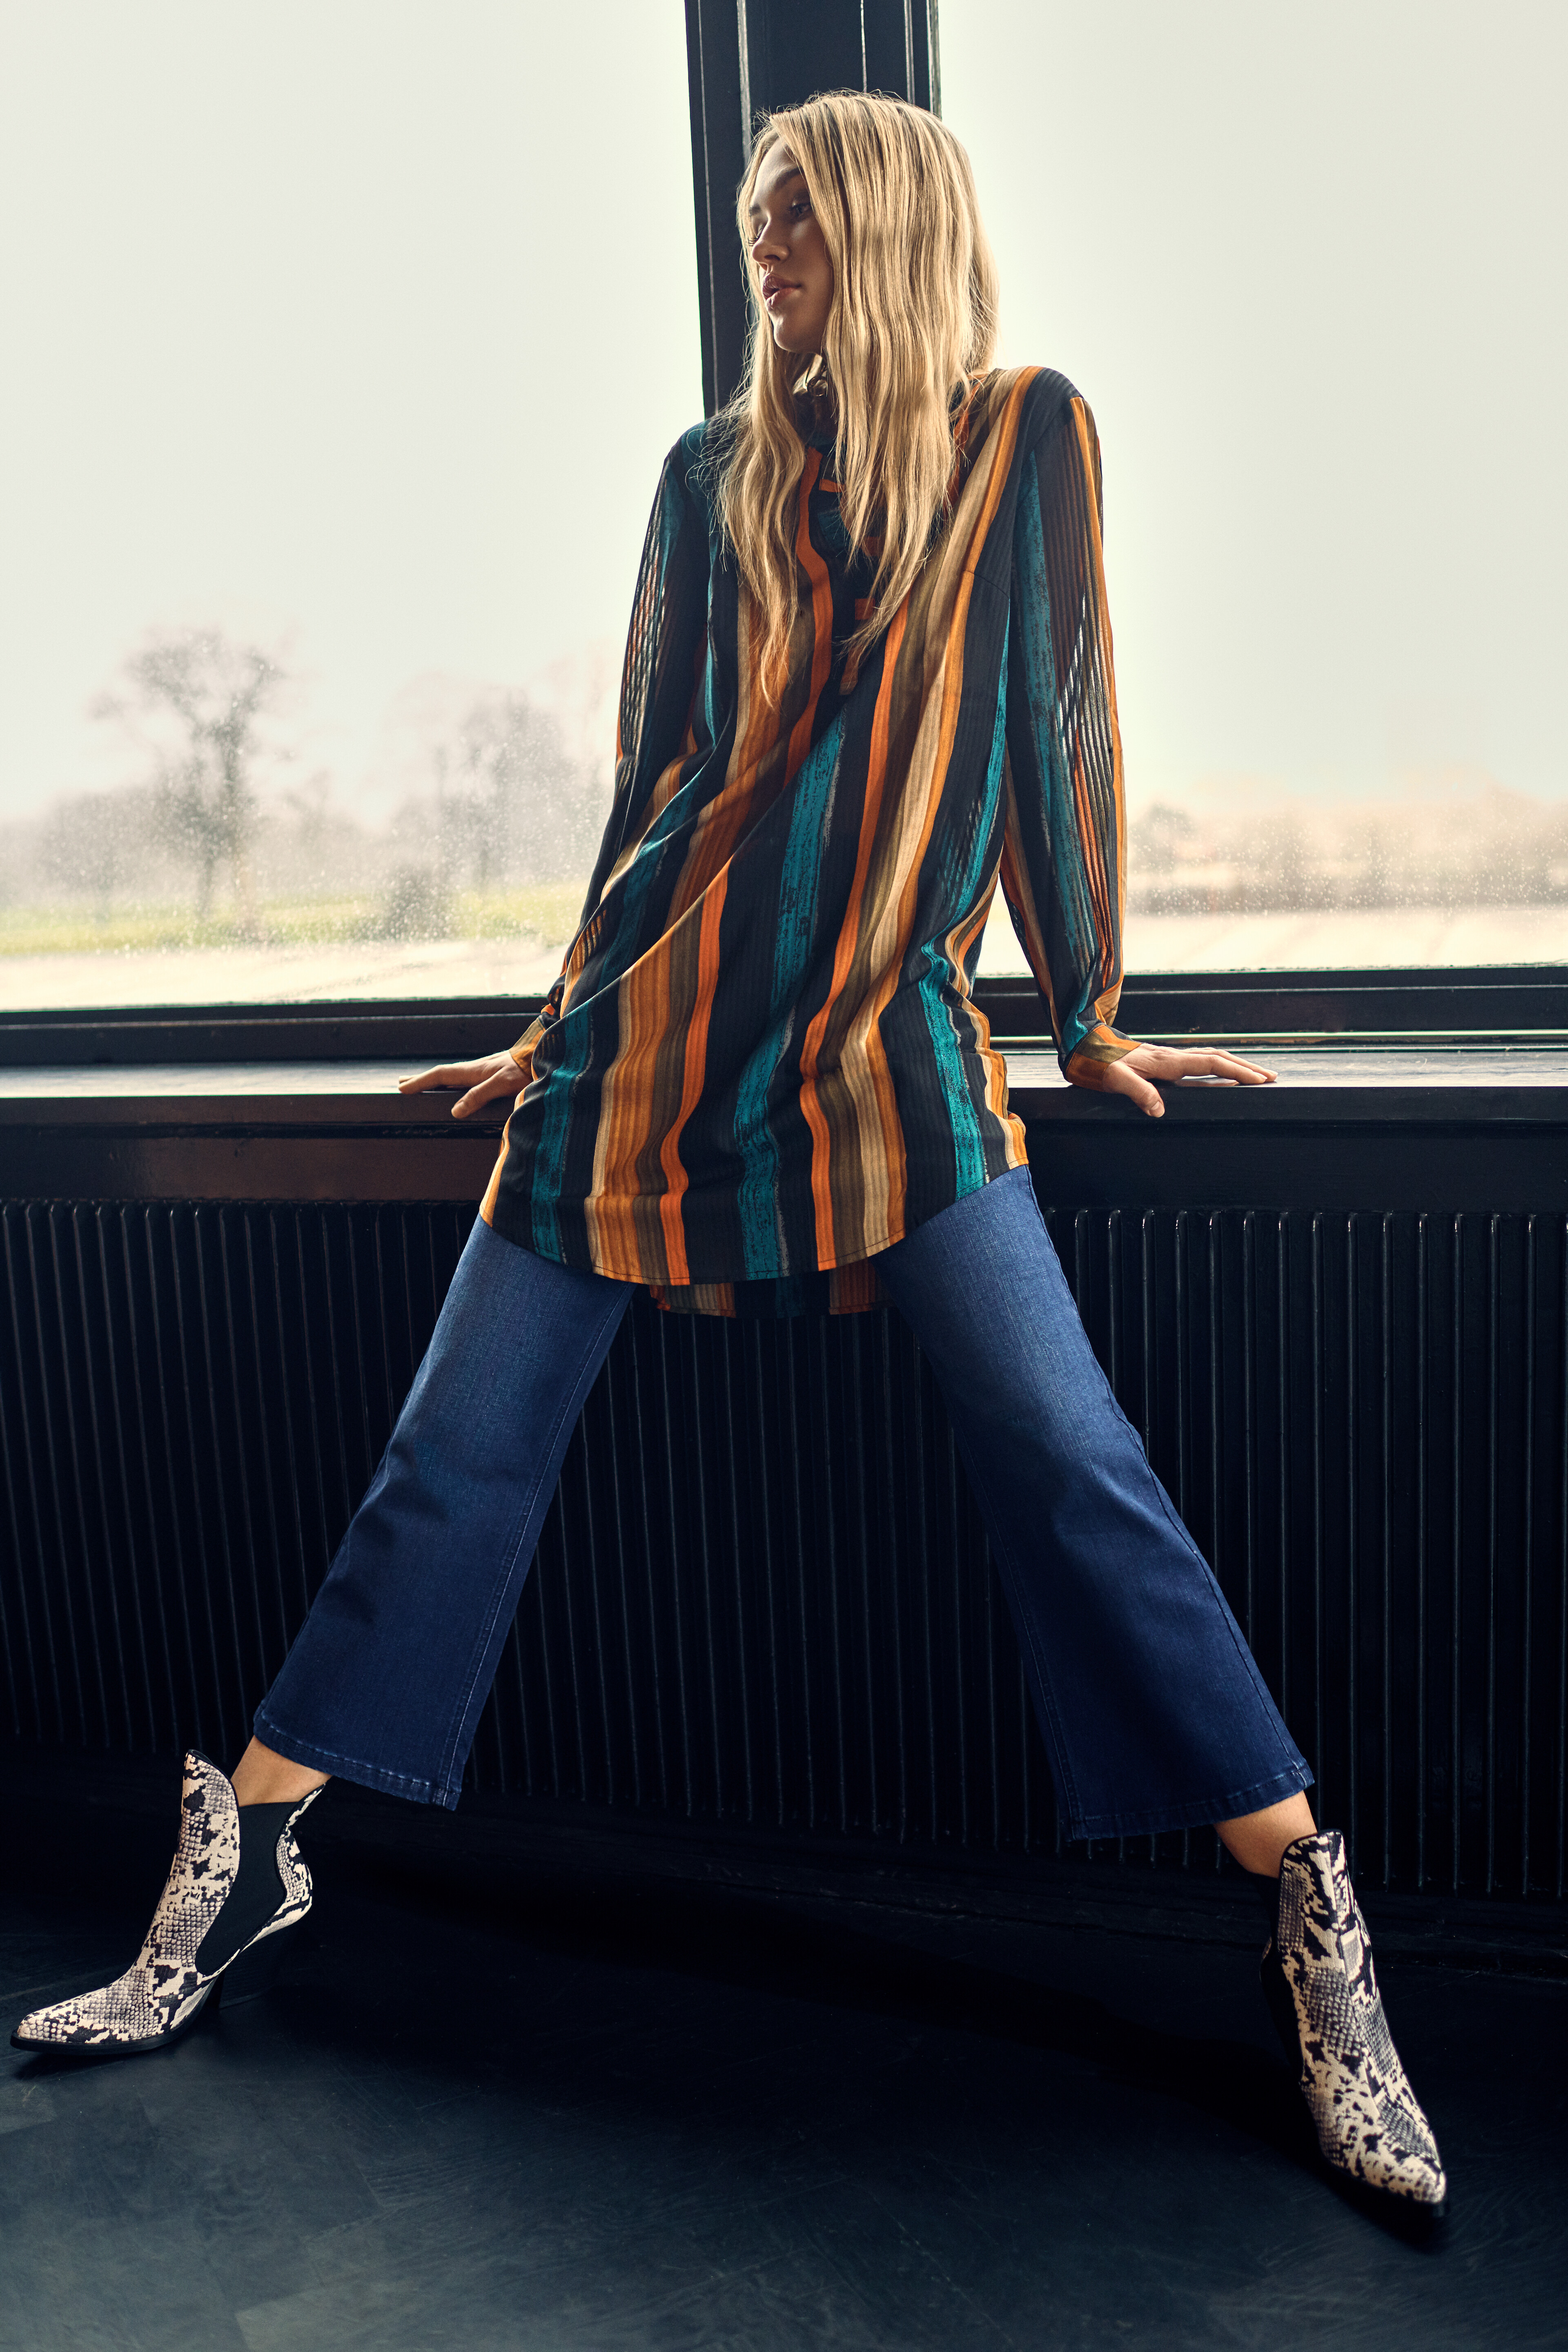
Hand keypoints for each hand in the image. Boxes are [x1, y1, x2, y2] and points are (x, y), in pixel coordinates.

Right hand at [398, 1051, 523, 1119]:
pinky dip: (451, 1082)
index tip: (402, 1088)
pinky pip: (464, 1079)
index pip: (440, 1076)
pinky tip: (455, 1087)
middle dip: (422, 1079)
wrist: (544, 1056)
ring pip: (453, 1076)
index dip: (420, 1082)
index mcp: (474, 1071)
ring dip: (435, 1080)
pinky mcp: (493, 1073)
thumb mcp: (502, 1084)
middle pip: (442, 1074)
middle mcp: (476, 1068)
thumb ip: (479, 1095)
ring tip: (422, 1084)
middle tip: (402, 1083)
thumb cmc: (525, 1070)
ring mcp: (484, 1070)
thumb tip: (455, 1110)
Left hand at [1097, 1041, 1275, 1119]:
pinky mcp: (1164, 1060)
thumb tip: (1159, 1111)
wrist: (1085, 1047)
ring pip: (1210, 1057)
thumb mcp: (1114, 1079)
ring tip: (1256, 1075)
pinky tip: (1222, 1073)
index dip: (1236, 1072)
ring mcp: (1169, 1056)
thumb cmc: (1098, 1063)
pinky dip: (1218, 1066)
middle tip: (1271, 1078)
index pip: (1210, 1065)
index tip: (1258, 1080)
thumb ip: (1138, 1092)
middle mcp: (1172, 1056)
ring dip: (1235, 1065)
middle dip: (1246, 1067)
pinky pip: (1198, 1061)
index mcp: (1166, 1061)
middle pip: (1218, 1058)